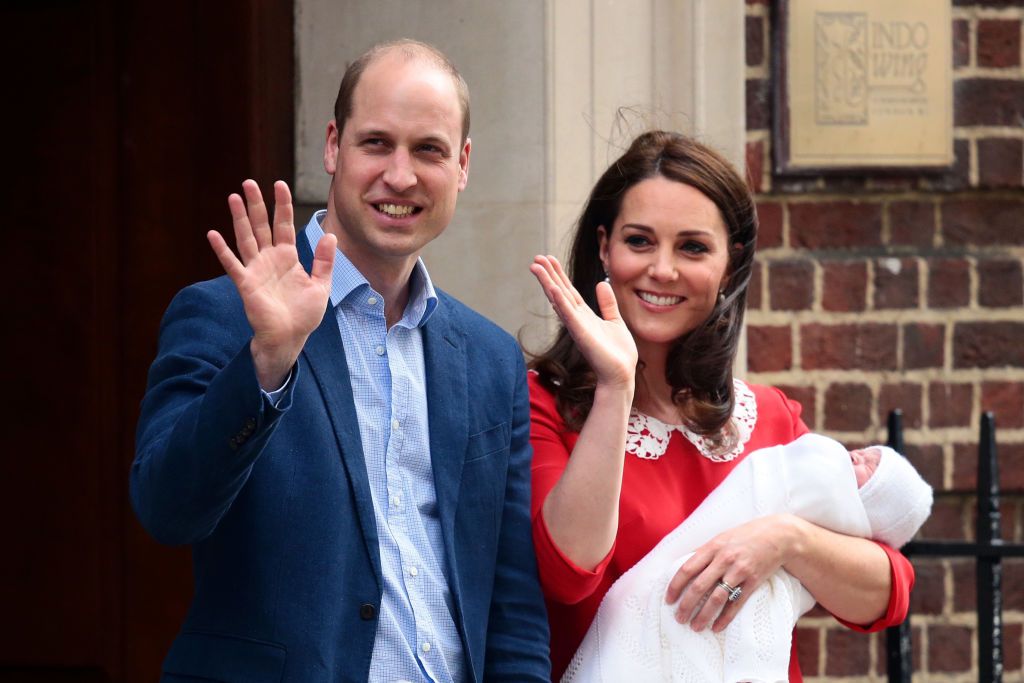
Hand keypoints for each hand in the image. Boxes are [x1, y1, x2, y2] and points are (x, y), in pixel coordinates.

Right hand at [207, 180, 336, 389]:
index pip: (284, 224)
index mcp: (288, 257)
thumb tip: (330, 236)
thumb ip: (324, 261)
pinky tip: (213, 234)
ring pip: (246, 238)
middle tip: (249, 183)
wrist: (290, 337)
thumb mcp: (321, 285)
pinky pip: (232, 264)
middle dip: (256, 204)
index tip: (279, 184)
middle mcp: (269, 259)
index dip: (282, 205)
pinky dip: (222, 250)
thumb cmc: (304, 314)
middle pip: (261, 225)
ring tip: (233, 197)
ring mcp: (256, 269)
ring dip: (239, 218)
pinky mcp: (246, 283)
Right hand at [530, 255, 636, 388]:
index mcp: (584, 315)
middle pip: (559, 291)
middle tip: (536, 257)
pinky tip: (552, 288)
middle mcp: (577, 319)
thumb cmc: (618, 353)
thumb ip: (607, 303)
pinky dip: (559, 301)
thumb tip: (602, 283)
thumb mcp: (615, 321)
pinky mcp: (581, 334)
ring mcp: (577, 326)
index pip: (568, 291)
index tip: (549, 259)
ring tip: (535, 266)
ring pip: (559, 299)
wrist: (621, 374)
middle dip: (548, 274)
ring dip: (547, 282)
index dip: (559, 274)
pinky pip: (568, 314)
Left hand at [664, 514, 799, 631]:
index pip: (687, 569)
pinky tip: (717, 627)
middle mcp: (724, 559)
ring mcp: (739, 571)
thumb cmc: (745, 536)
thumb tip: (686, 568)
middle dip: (686, 605)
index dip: (675, 586)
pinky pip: (737, 603)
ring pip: (717, 598)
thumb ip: (705, 552)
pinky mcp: (753, 581)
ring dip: (704, 615)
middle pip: (699, 586)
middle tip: (679, 618)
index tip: (668, 600)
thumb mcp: (721, 538)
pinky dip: (726, 617)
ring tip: (695, 627)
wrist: (778, 535)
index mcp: (712, 547)